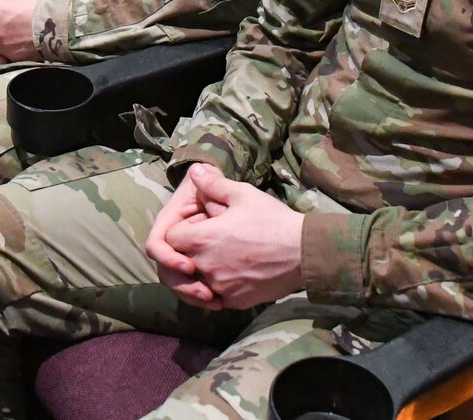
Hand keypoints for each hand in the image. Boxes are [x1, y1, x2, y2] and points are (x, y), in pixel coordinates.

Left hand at [153, 164, 305, 310]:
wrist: (303, 252)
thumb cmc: (272, 219)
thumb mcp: (242, 195)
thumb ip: (213, 185)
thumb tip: (194, 171)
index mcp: (202, 239)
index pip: (169, 239)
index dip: (181, 230)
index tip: (198, 225)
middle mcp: (205, 266)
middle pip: (180, 261)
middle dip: (189, 250)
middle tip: (211, 240)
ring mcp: (220, 287)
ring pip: (196, 282)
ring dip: (203, 270)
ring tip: (223, 257)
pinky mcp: (235, 302)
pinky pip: (216, 296)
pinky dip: (219, 287)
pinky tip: (234, 273)